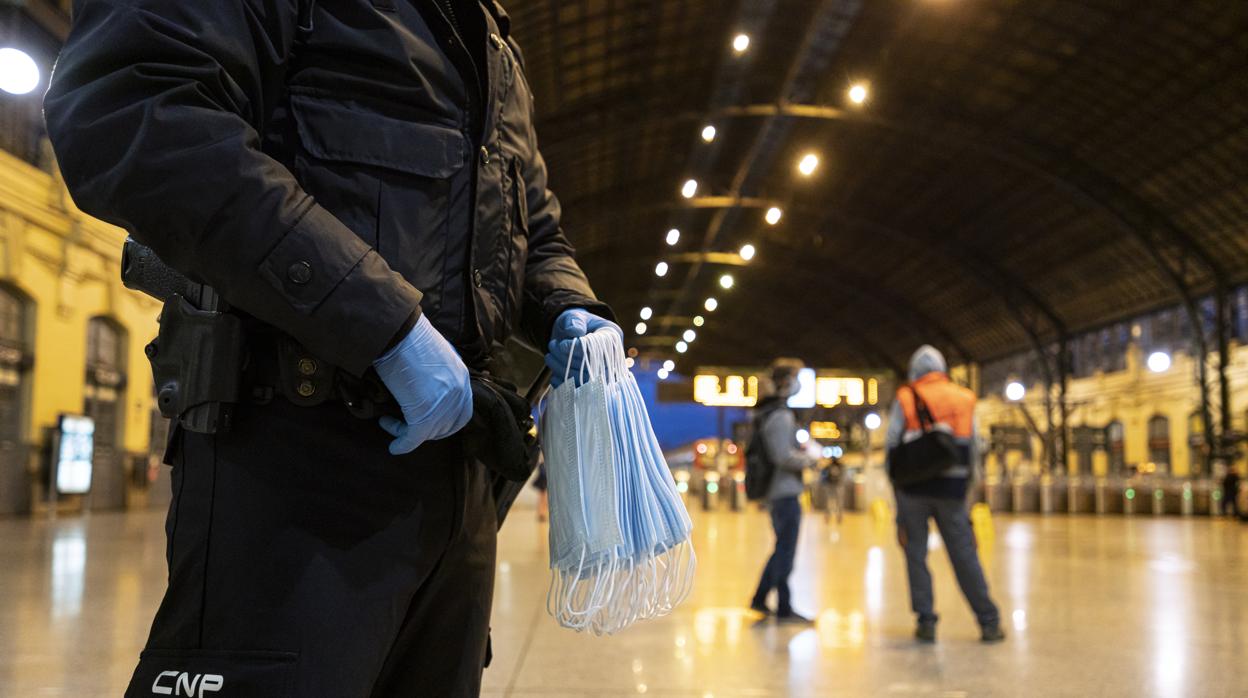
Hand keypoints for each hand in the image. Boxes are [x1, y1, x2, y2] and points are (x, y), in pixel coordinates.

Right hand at [373, 314, 472, 453]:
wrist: (397, 333)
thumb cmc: (409, 337)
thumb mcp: (433, 354)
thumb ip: (436, 372)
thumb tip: (423, 383)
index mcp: (462, 377)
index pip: (462, 410)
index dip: (447, 421)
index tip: (430, 422)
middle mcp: (457, 394)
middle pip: (447, 425)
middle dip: (428, 431)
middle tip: (408, 426)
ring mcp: (443, 406)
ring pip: (428, 433)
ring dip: (408, 433)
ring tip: (390, 422)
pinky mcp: (424, 416)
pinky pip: (413, 439)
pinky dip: (402, 445)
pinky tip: (393, 446)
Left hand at [544, 309, 621, 387]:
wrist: (571, 333)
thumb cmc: (576, 323)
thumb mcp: (575, 317)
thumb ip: (575, 321)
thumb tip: (574, 333)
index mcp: (612, 338)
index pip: (597, 349)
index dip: (576, 349)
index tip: (561, 344)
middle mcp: (611, 358)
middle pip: (590, 367)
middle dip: (565, 359)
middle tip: (552, 347)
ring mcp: (601, 372)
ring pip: (583, 380)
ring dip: (561, 370)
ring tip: (549, 356)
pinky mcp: (590, 383)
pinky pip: (578, 390)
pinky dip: (563, 385)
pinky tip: (554, 376)